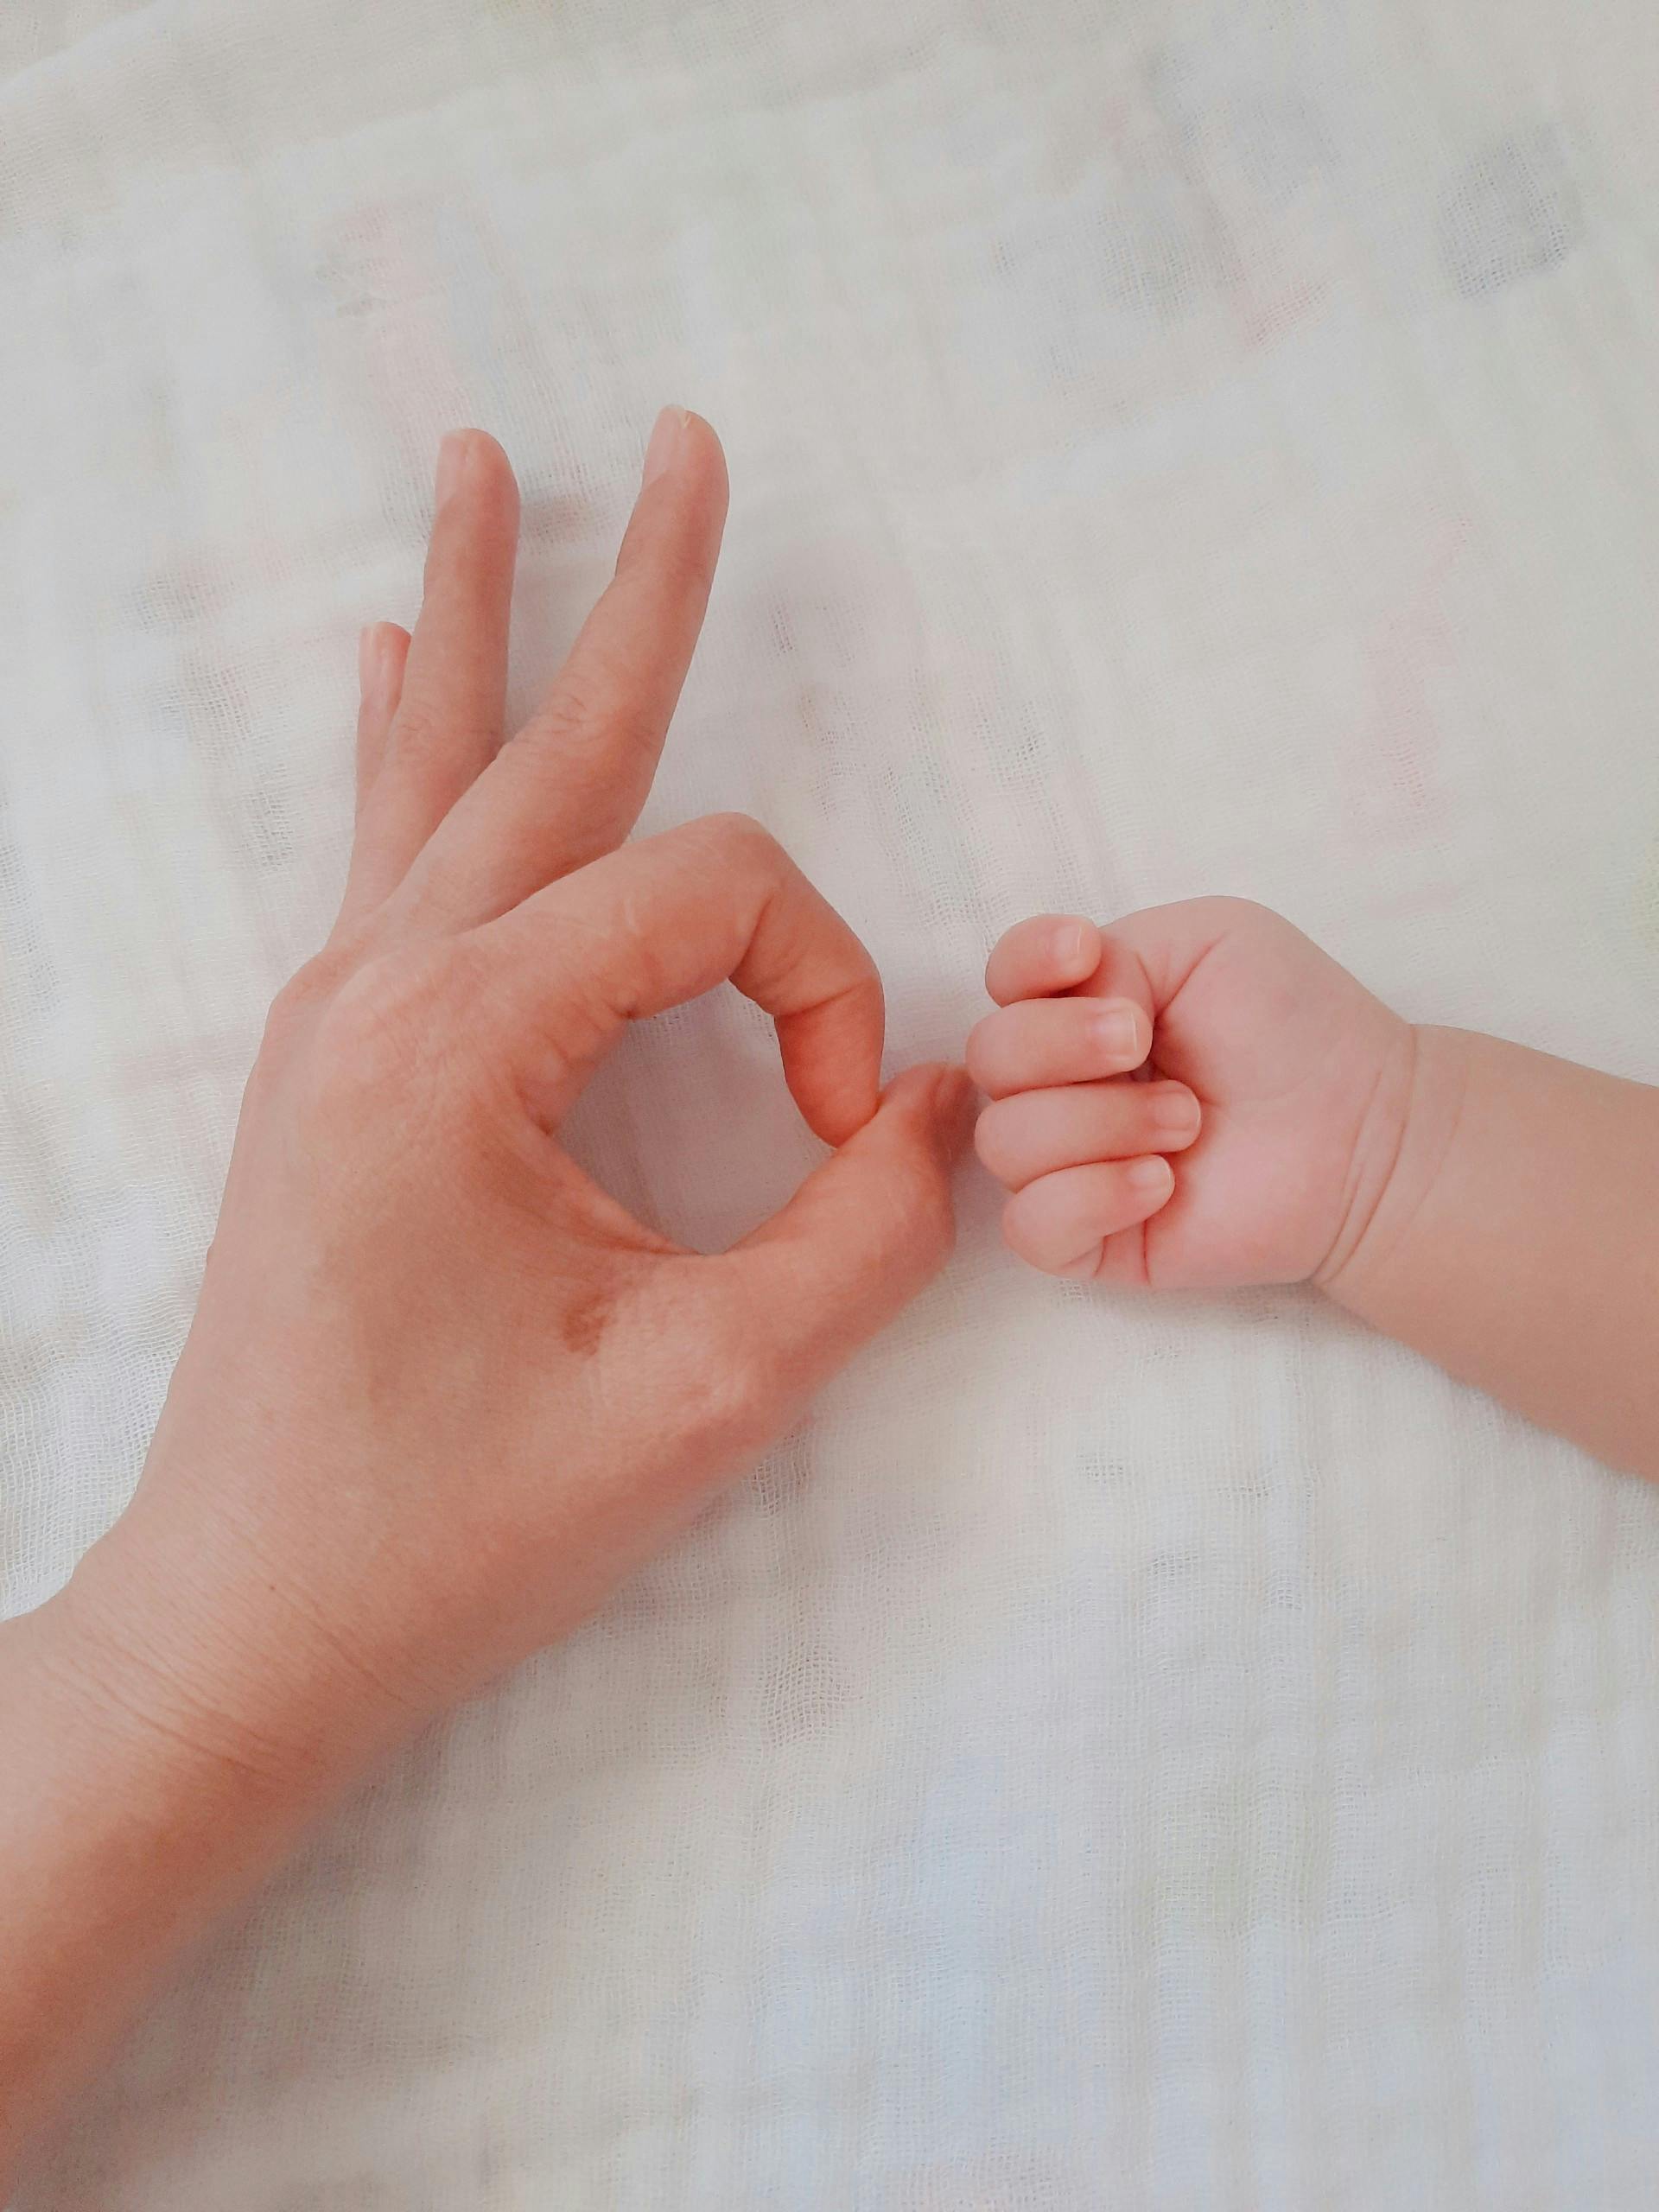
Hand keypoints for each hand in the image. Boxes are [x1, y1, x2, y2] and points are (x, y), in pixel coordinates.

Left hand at [50, 413, 969, 1795]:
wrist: (254, 1621)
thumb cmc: (460, 1526)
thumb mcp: (712, 1393)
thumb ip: (870, 1234)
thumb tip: (955, 1104)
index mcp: (461, 1039)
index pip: (716, 899)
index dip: (835, 994)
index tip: (854, 1139)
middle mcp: (380, 987)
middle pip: (548, 740)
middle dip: (641, 591)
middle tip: (689, 439)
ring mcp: (339, 1015)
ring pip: (438, 769)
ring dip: (484, 619)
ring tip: (484, 474)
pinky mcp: (334, 1065)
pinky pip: (382, 853)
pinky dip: (405, 742)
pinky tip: (381, 667)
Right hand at [967, 898, 1412, 1286]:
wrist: (1364, 1131)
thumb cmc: (1295, 1025)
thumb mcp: (1209, 938)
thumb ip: (1115, 948)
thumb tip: (1068, 1009)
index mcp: (1082, 1005)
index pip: (1003, 979)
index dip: (1025, 965)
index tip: (1087, 958)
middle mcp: (1062, 1083)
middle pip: (988, 1057)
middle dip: (1062, 1045)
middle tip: (1146, 1048)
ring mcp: (1069, 1163)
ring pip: (1006, 1142)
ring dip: (1100, 1122)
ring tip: (1188, 1125)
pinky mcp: (1091, 1240)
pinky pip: (1030, 1225)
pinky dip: (1088, 1197)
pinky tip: (1159, 1184)